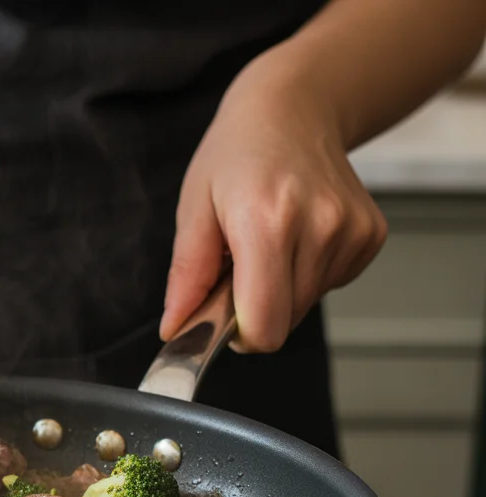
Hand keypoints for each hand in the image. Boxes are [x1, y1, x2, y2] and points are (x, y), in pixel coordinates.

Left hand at [160, 59, 387, 351]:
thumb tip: (176, 328)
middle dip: (256, 307)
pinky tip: (298, 234)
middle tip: (240, 263)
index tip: (223, 314)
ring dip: (282, 287)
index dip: (239, 334)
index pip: (265, 325)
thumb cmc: (236, 154)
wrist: (293, 109)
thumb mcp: (193, 209)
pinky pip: (332, 283)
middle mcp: (318, 226)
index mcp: (265, 222)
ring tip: (268, 240)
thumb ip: (187, 275)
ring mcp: (351, 230)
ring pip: (307, 304)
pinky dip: (309, 271)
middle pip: (285, 321)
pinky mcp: (372, 233)